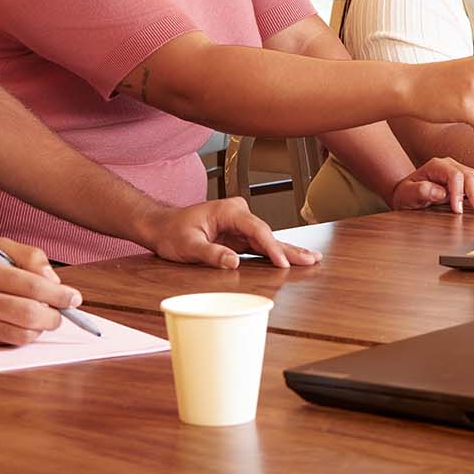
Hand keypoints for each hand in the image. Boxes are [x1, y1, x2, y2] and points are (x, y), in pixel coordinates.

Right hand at [0, 238, 78, 346]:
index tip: (74, 298)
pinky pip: (5, 343)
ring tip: (44, 321)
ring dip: (40, 330)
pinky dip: (22, 337)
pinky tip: (24, 327)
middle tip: (62, 314)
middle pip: (28, 313)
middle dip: (54, 316)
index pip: (29, 284)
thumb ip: (26, 257)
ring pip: (19, 334)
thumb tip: (54, 281)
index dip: (58, 294)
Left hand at [139, 196, 323, 269]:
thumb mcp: (188, 245)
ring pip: (267, 239)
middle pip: (268, 233)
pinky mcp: (238, 236)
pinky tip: (290, 259)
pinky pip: (260, 245)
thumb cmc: (172, 232)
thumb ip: (211, 253)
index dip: (271, 247)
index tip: (283, 263)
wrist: (162, 227)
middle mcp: (237, 214)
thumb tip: (232, 262)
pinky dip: (274, 253)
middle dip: (290, 248)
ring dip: (287, 251)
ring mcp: (239, 225)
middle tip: (312, 258)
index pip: (257, 229)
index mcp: (228, 211)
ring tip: (310, 259)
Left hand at [386, 157, 473, 213]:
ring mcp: (459, 171)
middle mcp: (450, 165)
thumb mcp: (407, 194)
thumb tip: (440, 192)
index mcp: (437, 166)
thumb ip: (421, 191)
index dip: (459, 193)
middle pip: (470, 176)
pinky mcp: (465, 180)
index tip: (458, 210)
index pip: (454, 176)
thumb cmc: (407, 193)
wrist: (408, 192)